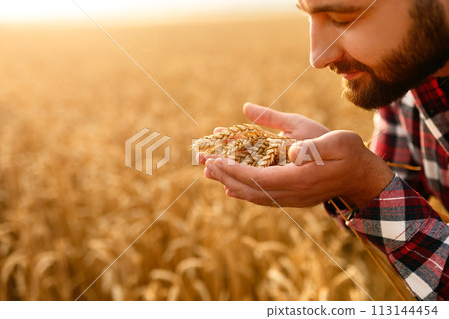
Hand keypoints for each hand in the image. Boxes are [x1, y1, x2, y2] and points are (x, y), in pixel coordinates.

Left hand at [200, 105, 393, 208]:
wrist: (362, 178)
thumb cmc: (350, 154)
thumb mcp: (335, 141)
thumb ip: (311, 147)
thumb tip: (288, 152)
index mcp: (299, 178)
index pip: (256, 177)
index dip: (233, 170)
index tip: (214, 160)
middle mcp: (291, 193)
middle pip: (249, 188)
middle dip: (224, 175)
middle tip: (203, 163)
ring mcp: (291, 198)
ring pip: (253, 196)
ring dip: (230, 184)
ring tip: (210, 173)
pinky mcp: (292, 198)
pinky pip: (261, 198)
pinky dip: (243, 192)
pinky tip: (232, 189)